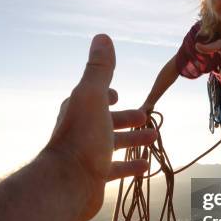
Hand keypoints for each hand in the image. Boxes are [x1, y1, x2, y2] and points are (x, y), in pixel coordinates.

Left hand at [47, 34, 156, 220]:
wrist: (68, 183)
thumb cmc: (82, 137)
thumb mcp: (93, 96)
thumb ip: (99, 69)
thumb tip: (102, 37)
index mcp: (79, 110)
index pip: (93, 97)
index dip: (105, 94)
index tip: (116, 94)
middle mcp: (81, 131)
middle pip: (106, 121)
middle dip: (126, 118)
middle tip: (145, 118)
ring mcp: (87, 155)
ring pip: (113, 144)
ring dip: (132, 140)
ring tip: (153, 138)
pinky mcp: (94, 177)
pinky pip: (115, 169)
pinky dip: (130, 166)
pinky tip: (145, 166)